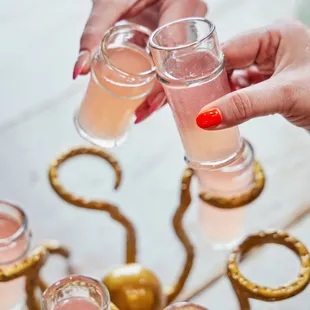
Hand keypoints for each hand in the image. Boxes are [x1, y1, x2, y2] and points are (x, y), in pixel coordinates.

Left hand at [73, 0, 206, 122]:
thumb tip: (80, 70)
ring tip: (143, 111)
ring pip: (180, 68)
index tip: (148, 104)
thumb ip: (94, 33)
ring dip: (162, 91)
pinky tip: (149, 94)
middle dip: (162, 95)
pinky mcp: (177, 37)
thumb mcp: (109, 3)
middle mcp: (191, 21)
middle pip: (180, 68)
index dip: (164, 83)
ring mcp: (186, 31)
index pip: (176, 53)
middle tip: (141, 113)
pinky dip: (161, 78)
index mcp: (182, 5)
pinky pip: (174, 62)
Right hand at [196, 20, 309, 131]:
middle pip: (228, 63)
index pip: (228, 49)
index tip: (186, 88)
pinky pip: (243, 89)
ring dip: (222, 93)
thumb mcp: (283, 96)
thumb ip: (242, 105)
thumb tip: (206, 117)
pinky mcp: (271, 83)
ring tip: (207, 108)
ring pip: (234, 77)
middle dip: (213, 83)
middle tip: (195, 101)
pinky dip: (233, 100)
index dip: (206, 69)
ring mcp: (271, 65)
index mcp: (275, 35)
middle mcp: (271, 46)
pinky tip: (226, 110)